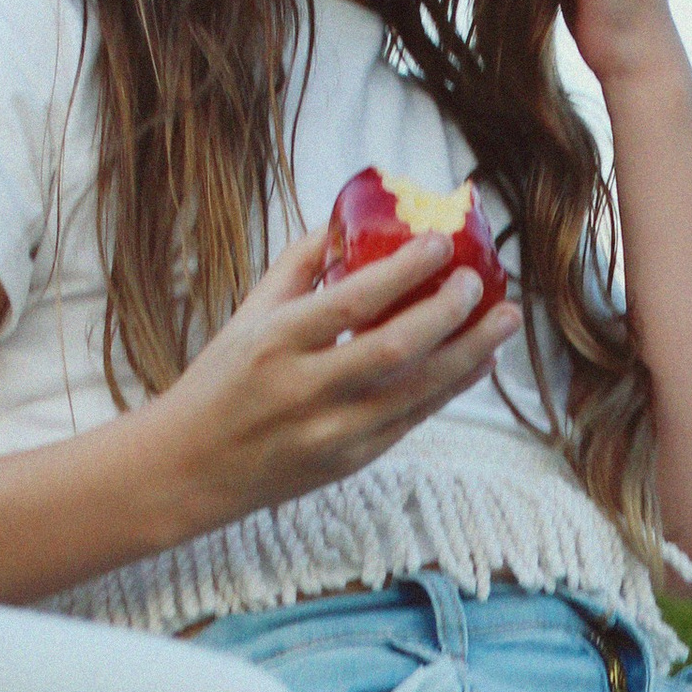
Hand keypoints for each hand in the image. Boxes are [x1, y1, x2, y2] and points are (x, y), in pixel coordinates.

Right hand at [148, 222, 517, 531]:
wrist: (187, 469)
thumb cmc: (219, 382)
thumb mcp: (248, 315)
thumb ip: (300, 267)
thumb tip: (350, 222)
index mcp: (275, 343)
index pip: (352, 302)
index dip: (404, 271)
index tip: (441, 243)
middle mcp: (305, 390)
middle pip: (395, 349)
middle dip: (449, 313)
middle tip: (481, 284)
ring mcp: (331, 433)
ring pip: (417, 392)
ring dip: (469, 354)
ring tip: (504, 322)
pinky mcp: (349, 462)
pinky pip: (411, 420)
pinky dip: (449, 388)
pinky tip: (477, 362)